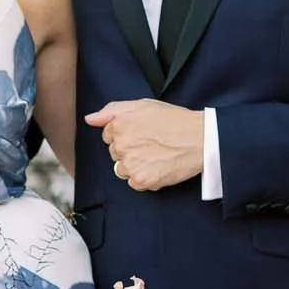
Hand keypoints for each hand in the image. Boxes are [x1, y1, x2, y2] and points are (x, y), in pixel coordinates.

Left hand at [85, 99, 203, 190]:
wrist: (200, 138)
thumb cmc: (174, 120)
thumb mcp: (142, 105)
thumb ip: (111, 110)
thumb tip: (89, 119)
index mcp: (118, 124)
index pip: (109, 136)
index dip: (127, 135)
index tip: (143, 133)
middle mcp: (120, 144)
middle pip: (115, 154)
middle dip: (130, 150)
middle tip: (153, 143)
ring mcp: (130, 164)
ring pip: (122, 170)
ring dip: (136, 166)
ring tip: (157, 156)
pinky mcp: (141, 180)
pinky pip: (135, 183)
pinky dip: (146, 178)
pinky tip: (159, 167)